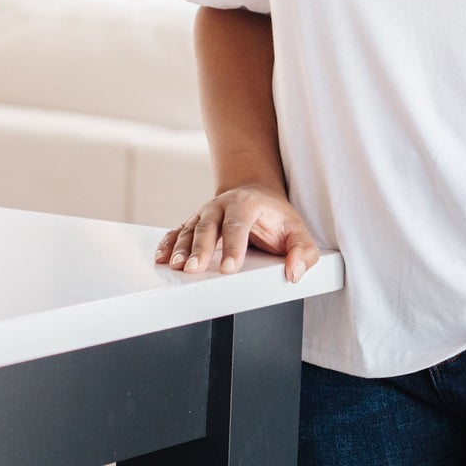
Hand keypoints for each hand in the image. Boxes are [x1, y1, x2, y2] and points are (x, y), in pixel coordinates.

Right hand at [155, 185, 319, 282]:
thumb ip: (303, 251)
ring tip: (177, 266)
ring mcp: (205, 214)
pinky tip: (162, 258)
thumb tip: (295, 272)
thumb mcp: (297, 230)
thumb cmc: (275, 216)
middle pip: (208, 227)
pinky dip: (168, 244)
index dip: (233, 247)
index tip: (229, 268)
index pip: (238, 226)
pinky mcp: (194, 224)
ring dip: (181, 249)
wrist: (254, 194)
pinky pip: (178, 232)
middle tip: (194, 269)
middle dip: (200, 249)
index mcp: (246, 204)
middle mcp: (221, 206)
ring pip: (189, 230)